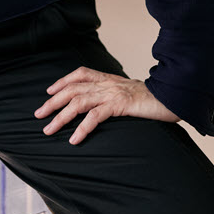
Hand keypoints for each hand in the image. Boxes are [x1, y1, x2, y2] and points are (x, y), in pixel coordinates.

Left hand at [34, 67, 178, 144]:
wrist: (175, 97)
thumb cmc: (155, 100)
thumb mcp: (131, 94)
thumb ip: (116, 96)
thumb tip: (104, 105)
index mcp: (110, 79)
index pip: (80, 73)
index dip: (63, 81)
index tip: (49, 91)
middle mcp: (108, 83)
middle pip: (73, 89)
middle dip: (53, 102)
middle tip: (38, 115)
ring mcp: (113, 93)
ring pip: (79, 102)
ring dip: (61, 117)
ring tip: (49, 130)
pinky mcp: (121, 105)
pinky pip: (95, 116)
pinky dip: (82, 128)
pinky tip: (74, 139)